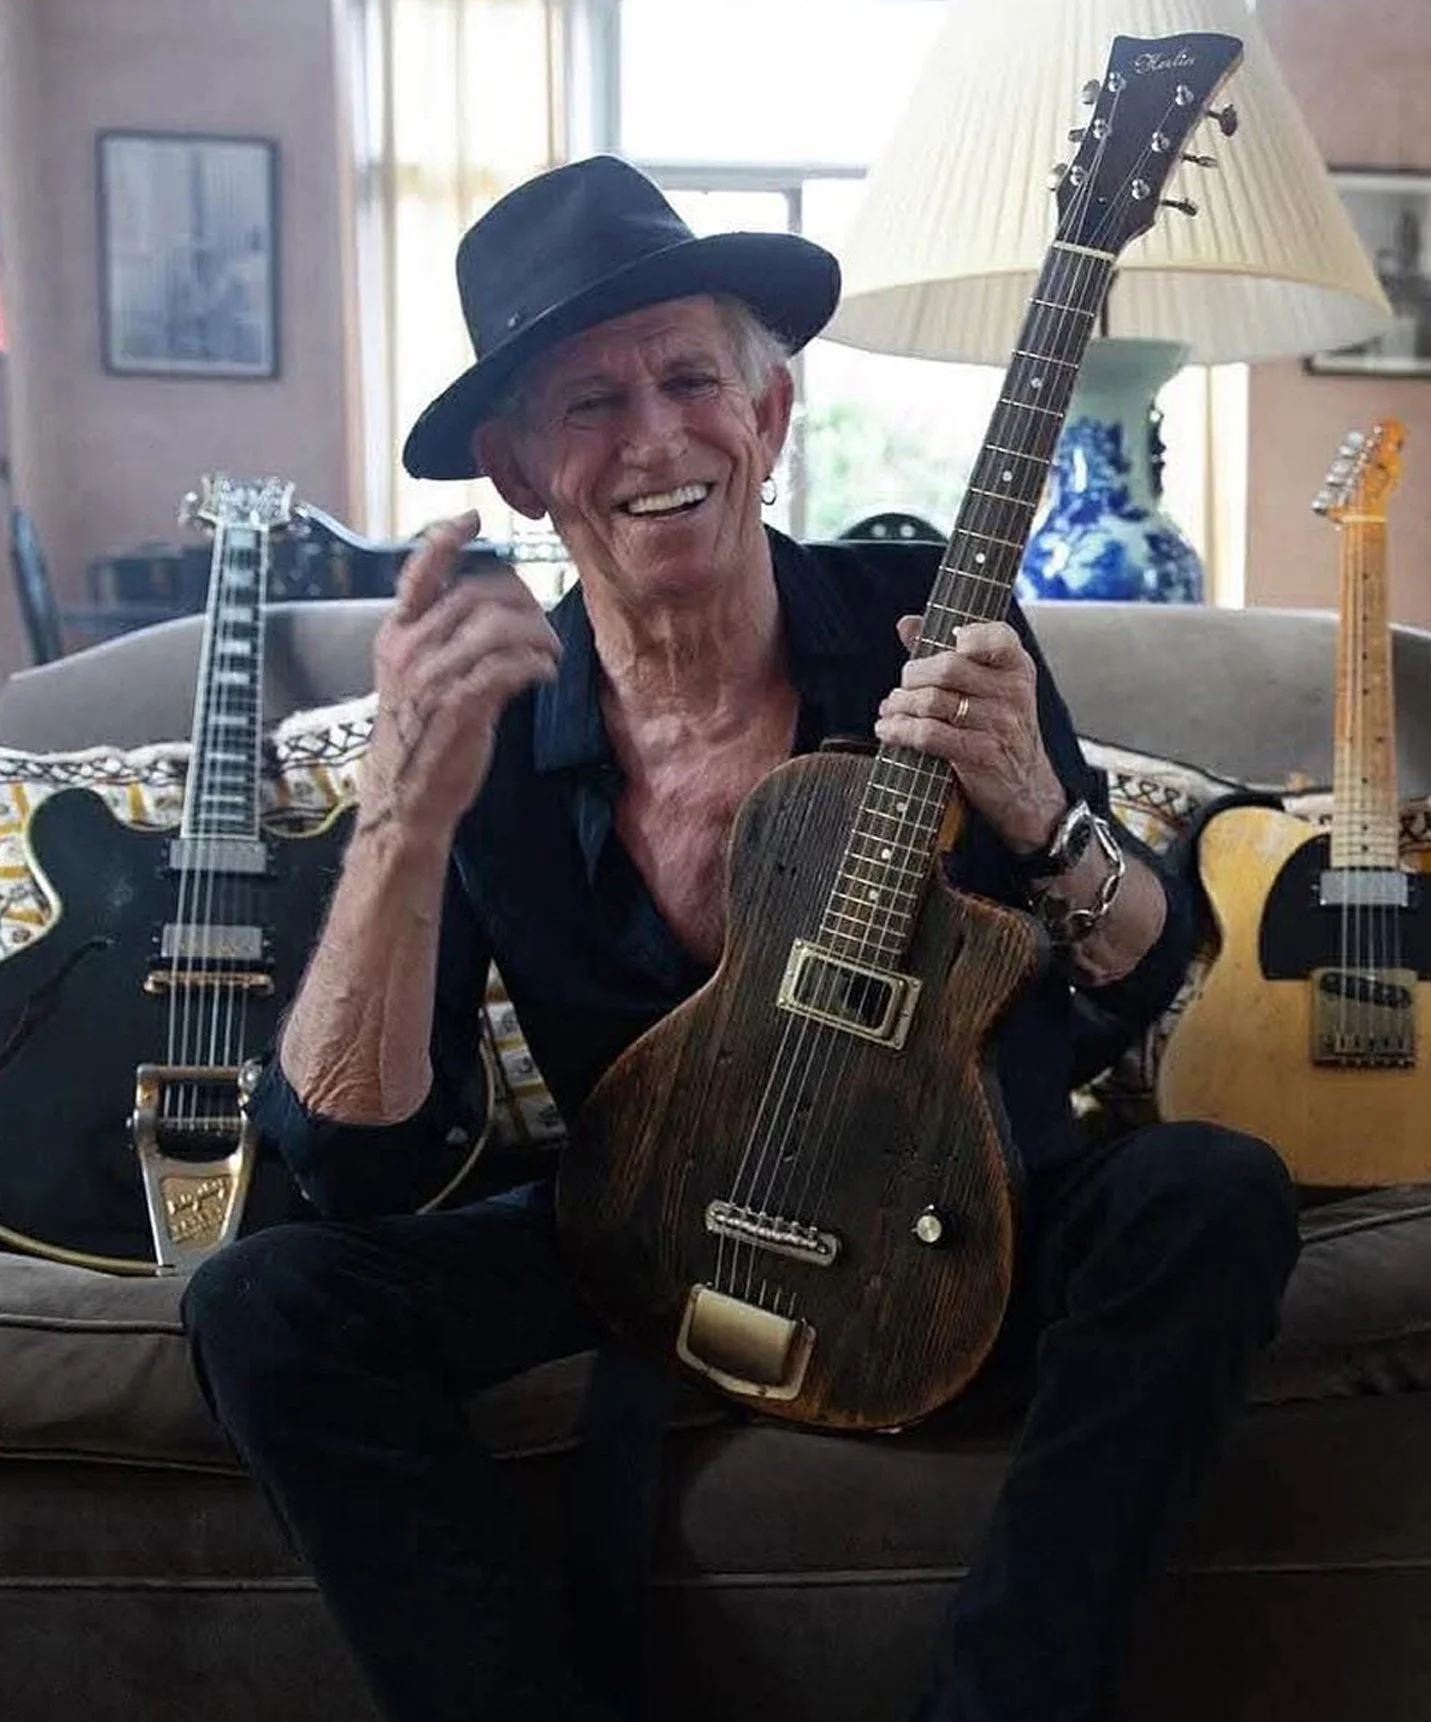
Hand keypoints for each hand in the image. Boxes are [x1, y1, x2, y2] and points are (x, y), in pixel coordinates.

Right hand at [362, 511, 561, 844]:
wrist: (405, 796)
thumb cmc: (418, 734)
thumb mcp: (414, 676)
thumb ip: (440, 638)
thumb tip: (491, 607)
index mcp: (396, 632)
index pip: (420, 570)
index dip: (446, 538)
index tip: (474, 518)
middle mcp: (410, 647)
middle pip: (478, 593)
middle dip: (523, 601)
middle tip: (542, 626)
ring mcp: (433, 676)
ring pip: (498, 625)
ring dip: (536, 634)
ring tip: (550, 652)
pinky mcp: (460, 705)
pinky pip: (508, 666)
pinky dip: (535, 664)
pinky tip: (543, 674)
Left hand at [873, 615, 1067, 852]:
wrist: (1027, 790)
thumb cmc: (998, 732)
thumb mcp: (988, 689)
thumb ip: (947, 653)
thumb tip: (908, 623)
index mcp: (1017, 668)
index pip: (996, 636)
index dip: (966, 634)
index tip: (947, 644)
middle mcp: (1012, 692)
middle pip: (948, 666)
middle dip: (912, 675)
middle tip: (902, 687)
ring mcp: (999, 724)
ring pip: (932, 700)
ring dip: (900, 704)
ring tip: (891, 709)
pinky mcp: (981, 754)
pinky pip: (928, 734)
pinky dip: (900, 731)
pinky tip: (889, 731)